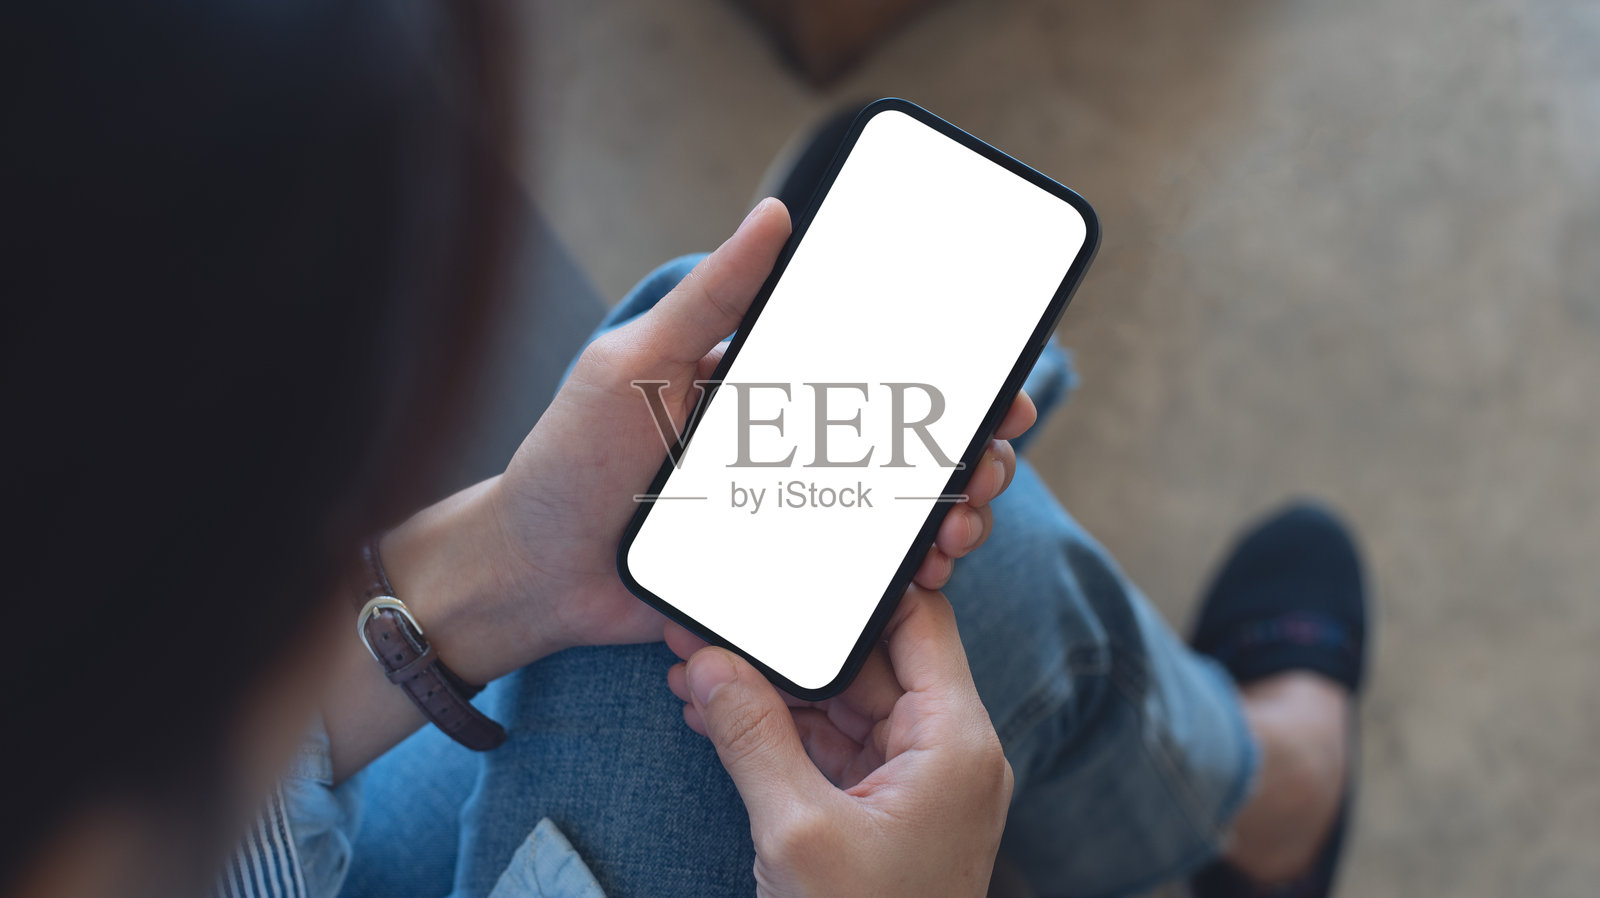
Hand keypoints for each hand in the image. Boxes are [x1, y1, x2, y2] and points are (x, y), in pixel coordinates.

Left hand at [463, 198, 1033, 668]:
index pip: (870, 366)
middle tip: (990, 464)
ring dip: (945, 513)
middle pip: (901, 441)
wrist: (531, 575)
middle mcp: (785, 445)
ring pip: (892, 509)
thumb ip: (708, 300)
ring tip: (956, 529)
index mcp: (761, 384)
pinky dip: (899, 574)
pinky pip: (854, 573)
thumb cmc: (568, 461)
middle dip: (966, 452)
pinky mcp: (778, 573)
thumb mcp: (634, 364)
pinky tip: (923, 574)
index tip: (1001, 382)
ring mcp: (786, 512)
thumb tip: (774, 212)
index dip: (943, 372)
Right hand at [665, 587, 1013, 897]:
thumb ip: (754, 736)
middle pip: (870, 662)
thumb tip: (712, 663)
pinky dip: (778, 734)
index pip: (919, 623)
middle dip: (791, 644)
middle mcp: (945, 752)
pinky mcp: (880, 812)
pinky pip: (829, 750)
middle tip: (720, 622)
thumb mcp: (797, 830)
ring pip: (841, 706)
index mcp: (955, 741)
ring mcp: (913, 784)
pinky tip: (716, 715)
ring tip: (696, 669)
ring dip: (772, 691)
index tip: (808, 556)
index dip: (866, 585)